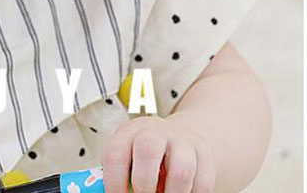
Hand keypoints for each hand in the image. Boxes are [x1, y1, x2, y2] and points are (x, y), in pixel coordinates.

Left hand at [100, 114, 216, 192]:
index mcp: (129, 132)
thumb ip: (120, 174)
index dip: (114, 183)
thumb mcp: (129, 156)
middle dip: (143, 184)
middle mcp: (155, 132)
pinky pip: (202, 185)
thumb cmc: (148, 154)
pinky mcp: (205, 158)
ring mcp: (183, 143)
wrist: (186, 135)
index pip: (115, 154)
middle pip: (147, 150)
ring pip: (181, 171)